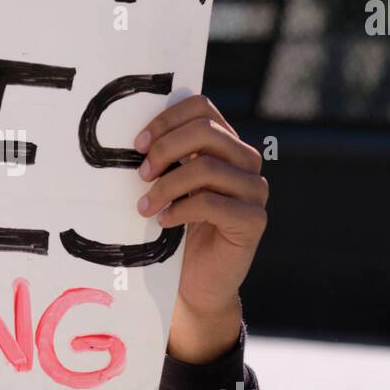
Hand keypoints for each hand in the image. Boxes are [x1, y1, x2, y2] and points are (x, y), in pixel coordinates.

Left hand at [134, 95, 267, 363]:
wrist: (198, 283)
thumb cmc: (177, 230)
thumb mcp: (168, 186)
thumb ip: (165, 159)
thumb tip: (135, 138)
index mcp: (224, 144)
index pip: (201, 106)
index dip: (167, 119)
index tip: (138, 143)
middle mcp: (245, 162)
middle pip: (206, 131)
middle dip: (165, 149)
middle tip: (141, 173)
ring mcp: (254, 190)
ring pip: (207, 167)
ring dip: (166, 185)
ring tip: (145, 205)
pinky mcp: (253, 220)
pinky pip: (212, 203)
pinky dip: (180, 210)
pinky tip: (164, 221)